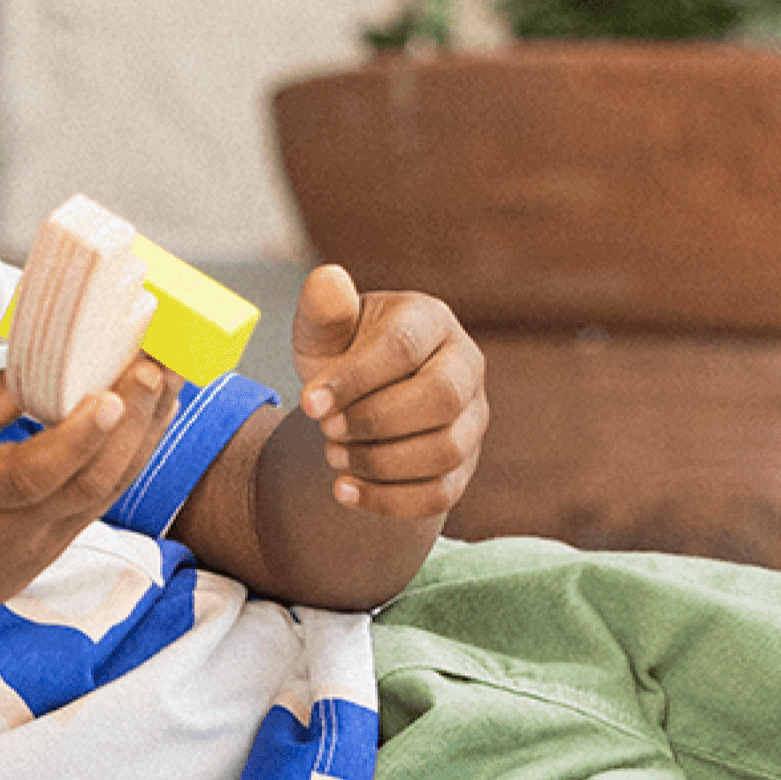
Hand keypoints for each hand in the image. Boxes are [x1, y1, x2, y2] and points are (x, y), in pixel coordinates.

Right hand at [0, 356, 177, 646]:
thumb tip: (36, 370)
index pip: (35, 472)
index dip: (80, 436)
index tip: (112, 394)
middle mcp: (11, 531)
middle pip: (91, 482)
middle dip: (134, 421)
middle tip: (159, 364)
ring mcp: (35, 550)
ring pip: (106, 495)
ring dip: (144, 438)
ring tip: (168, 384)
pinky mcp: (46, 556)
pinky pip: (97, 506)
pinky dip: (126, 463)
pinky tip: (142, 425)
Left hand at [290, 264, 486, 518]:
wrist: (356, 403)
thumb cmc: (340, 356)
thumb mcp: (323, 332)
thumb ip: (323, 310)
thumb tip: (327, 279)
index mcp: (430, 320)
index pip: (404, 348)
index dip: (355, 379)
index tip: (308, 404)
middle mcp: (465, 365)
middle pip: (440, 399)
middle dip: (374, 421)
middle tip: (324, 430)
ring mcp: (472, 418)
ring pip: (445, 450)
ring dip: (379, 462)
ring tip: (332, 456)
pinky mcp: (464, 465)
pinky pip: (440, 494)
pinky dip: (388, 500)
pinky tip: (345, 491)